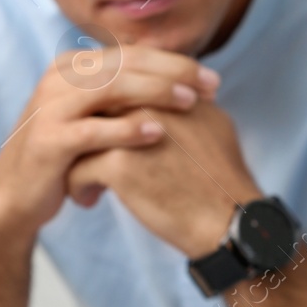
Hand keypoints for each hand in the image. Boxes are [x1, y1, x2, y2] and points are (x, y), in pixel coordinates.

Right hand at [0, 46, 219, 244]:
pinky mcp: (48, 140)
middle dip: (174, 73)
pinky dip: (127, 130)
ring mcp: (50, 107)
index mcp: (72, 67)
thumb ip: (124, 95)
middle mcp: (59, 78)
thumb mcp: (94, 117)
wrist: (17, 195)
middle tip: (212, 86)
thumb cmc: (66, 156)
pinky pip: (94, 130)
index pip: (132, 53)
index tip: (211, 79)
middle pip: (126, 64)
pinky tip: (158, 133)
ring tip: (191, 103)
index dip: (175, 63)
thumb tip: (178, 79)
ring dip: (156, 93)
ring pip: (111, 88)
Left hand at [65, 100, 262, 257]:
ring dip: (77, 156)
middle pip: (96, 106)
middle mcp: (149, 104)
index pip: (122, 85)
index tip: (105, 132)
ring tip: (84, 177)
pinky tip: (89, 199)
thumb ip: (188, 104)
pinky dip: (78, 186)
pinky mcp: (119, 165)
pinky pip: (78, 168)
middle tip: (85, 151)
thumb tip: (174, 95)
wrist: (228, 220)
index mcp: (171, 91)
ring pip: (81, 135)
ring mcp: (131, 132)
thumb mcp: (213, 125)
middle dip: (87, 128)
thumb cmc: (222, 181)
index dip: (107, 110)